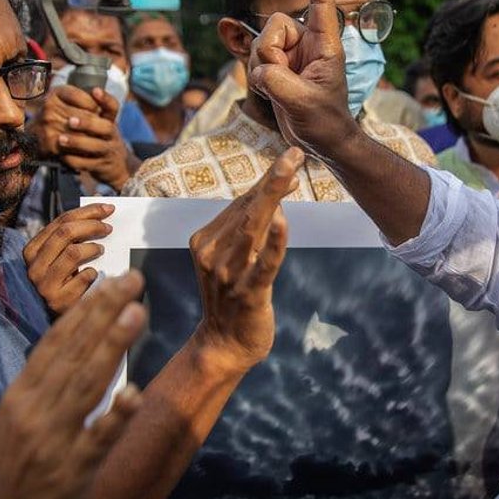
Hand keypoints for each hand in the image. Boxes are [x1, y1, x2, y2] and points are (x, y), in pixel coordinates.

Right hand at [0, 271, 145, 498]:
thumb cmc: (4, 478)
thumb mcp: (9, 424)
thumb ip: (38, 389)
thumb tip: (66, 348)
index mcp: (18, 398)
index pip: (55, 344)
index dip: (84, 312)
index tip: (109, 283)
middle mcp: (33, 413)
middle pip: (74, 353)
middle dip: (104, 312)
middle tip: (134, 279)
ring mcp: (52, 443)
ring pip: (86, 385)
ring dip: (112, 345)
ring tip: (137, 312)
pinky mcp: (70, 475)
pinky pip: (96, 441)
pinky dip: (114, 417)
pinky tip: (134, 393)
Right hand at [24, 203, 113, 315]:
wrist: (64, 315)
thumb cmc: (68, 278)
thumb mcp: (63, 254)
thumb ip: (73, 236)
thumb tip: (101, 212)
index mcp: (32, 250)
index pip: (61, 221)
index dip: (87, 212)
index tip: (108, 209)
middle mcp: (33, 266)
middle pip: (65, 233)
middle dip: (91, 225)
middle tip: (108, 227)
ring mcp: (43, 285)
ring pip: (73, 252)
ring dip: (93, 248)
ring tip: (100, 250)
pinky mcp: (58, 300)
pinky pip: (84, 276)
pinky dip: (93, 272)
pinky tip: (94, 274)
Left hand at [39, 86, 136, 188]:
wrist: (117, 167)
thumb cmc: (102, 139)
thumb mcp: (102, 123)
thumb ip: (89, 111)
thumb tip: (67, 94)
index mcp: (110, 121)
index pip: (113, 107)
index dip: (105, 99)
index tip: (95, 90)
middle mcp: (112, 135)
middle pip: (106, 127)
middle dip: (88, 123)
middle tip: (70, 120)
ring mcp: (108, 151)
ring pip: (97, 147)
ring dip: (78, 142)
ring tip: (61, 139)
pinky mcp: (101, 166)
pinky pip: (88, 164)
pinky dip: (75, 160)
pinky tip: (63, 156)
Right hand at [188, 147, 303, 371]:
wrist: (225, 345)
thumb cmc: (234, 295)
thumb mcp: (236, 256)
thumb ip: (252, 226)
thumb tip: (279, 188)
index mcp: (204, 240)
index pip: (240, 204)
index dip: (267, 182)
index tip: (289, 158)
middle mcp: (211, 253)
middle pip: (246, 210)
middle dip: (272, 180)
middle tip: (294, 154)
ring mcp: (228, 274)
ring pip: (253, 229)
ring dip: (273, 198)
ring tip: (290, 171)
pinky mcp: (248, 293)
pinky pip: (263, 263)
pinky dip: (274, 241)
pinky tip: (284, 219)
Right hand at [248, 0, 360, 158]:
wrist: (322, 140)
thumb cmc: (324, 122)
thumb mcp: (302, 103)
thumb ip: (278, 81)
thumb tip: (260, 69)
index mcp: (326, 45)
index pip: (321, 3)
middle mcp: (308, 43)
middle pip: (274, 27)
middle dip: (268, 54)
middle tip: (284, 81)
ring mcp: (292, 53)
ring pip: (259, 45)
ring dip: (262, 70)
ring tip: (283, 91)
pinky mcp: (278, 65)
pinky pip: (254, 59)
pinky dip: (257, 78)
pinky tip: (275, 92)